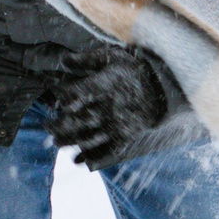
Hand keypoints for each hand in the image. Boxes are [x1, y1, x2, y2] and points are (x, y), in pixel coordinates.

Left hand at [48, 45, 172, 168]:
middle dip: (58, 126)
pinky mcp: (127, 138)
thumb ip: (88, 59)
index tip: (58, 102)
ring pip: (87, 138)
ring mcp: (118, 125)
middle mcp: (109, 107)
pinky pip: (106, 152)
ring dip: (69, 143)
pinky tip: (80, 160)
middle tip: (49, 127)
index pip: (74, 95)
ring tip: (58, 143)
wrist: (169, 89)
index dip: (62, 100)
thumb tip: (63, 61)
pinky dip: (91, 159)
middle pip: (76, 120)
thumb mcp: (115, 58)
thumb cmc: (138, 71)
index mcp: (105, 85)